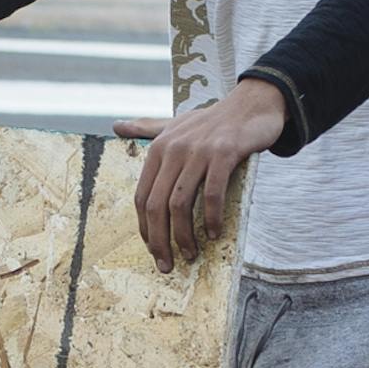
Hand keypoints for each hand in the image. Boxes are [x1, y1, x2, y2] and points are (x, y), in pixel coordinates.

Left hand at [114, 78, 282, 270]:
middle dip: (159, 240)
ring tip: (191, 254)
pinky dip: (211, 218)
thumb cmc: (212, 121)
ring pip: (180, 203)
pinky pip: (212, 194)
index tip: (152, 249)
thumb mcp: (175, 123)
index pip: (142, 197)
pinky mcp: (224, 153)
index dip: (145, 228)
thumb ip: (147, 129)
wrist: (252, 104)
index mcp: (158, 148)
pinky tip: (214, 233)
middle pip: (156, 205)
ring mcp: (198, 151)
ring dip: (183, 235)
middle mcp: (173, 150)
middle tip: (166, 264)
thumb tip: (116, 126)